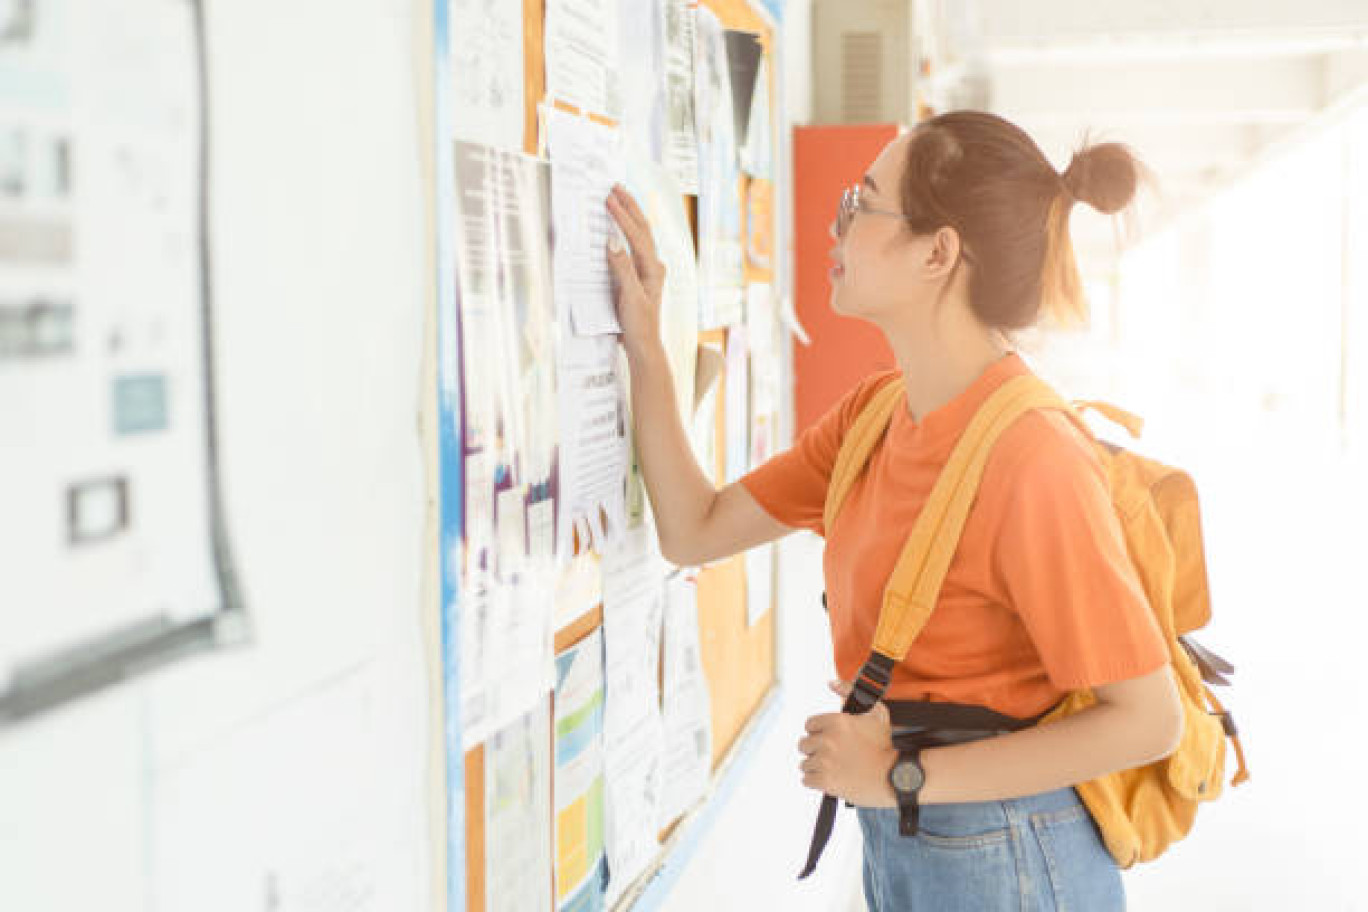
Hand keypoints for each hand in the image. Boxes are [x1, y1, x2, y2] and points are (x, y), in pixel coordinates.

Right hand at [604, 184, 665, 360]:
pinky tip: (617, 225)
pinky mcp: (639, 276)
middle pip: (643, 229)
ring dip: (629, 215)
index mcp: (654, 269)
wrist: (644, 345)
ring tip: (617, 197)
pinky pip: (633, 246)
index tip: (609, 200)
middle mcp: (654, 266)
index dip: (623, 217)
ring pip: (639, 235)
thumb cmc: (639, 325)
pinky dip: (625, 231)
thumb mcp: (629, 297)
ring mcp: (648, 270)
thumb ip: (622, 269)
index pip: (637, 236)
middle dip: (630, 206)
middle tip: (615, 187)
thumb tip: (612, 242)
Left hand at [797, 681, 898, 807]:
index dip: (819, 733)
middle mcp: (827, 740)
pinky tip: (829, 779)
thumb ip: (850, 691)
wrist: (896, 775)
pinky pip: (806, 780)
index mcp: (836, 722)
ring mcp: (825, 762)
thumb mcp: (875, 712)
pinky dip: (815, 781)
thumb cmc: (886, 744)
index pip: (809, 725)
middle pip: (804, 745)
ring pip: (805, 764)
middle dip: (816, 750)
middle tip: (831, 756)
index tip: (829, 740)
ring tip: (833, 769)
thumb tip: (830, 682)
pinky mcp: (826, 782)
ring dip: (816, 767)